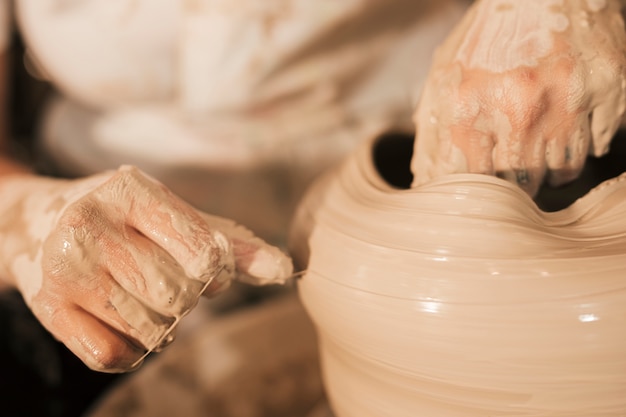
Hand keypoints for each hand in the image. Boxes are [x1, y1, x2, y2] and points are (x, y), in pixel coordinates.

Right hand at [0, 166, 291, 371]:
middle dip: (185, 298)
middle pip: (179, 296)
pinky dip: (131, 349)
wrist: (39, 224)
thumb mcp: (180, 220)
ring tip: (140, 298)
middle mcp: (92, 223)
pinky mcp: (47, 306)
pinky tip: (120, 320)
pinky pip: (113, 355)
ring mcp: (65, 266)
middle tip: (163, 281)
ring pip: (151, 329)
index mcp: (133, 191)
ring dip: (159, 325)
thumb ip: (234, 247)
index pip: (205, 254)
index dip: (217, 273)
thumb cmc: (127, 222)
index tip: (206, 271)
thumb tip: (285, 270)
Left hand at [411, 0, 625, 195]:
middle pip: (516, 187)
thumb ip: (431, 129)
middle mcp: (518, 109)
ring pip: (560, 174)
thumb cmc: (488, 35)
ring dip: (546, 169)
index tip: (471, 192)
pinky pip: (594, 148)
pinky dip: (578, 145)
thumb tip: (424, 178)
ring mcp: (568, 102)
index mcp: (468, 106)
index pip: (464, 182)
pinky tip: (564, 122)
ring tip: (537, 141)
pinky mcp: (608, 93)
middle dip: (510, 185)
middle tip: (508, 167)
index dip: (469, 192)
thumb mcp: (443, 74)